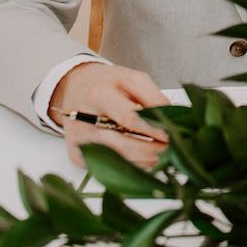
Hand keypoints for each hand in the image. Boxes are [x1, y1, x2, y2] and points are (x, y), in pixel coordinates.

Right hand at [49, 62, 171, 168]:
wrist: (74, 90)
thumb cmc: (106, 84)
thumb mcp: (131, 79)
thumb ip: (152, 96)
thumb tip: (171, 117)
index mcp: (98, 95)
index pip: (129, 118)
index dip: (153, 129)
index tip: (171, 134)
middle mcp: (83, 121)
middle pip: (123, 145)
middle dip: (152, 150)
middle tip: (172, 149)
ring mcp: (78, 142)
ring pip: (117, 160)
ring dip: (144, 161)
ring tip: (162, 154)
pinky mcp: (76, 157)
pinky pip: (108, 168)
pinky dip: (130, 165)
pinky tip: (144, 158)